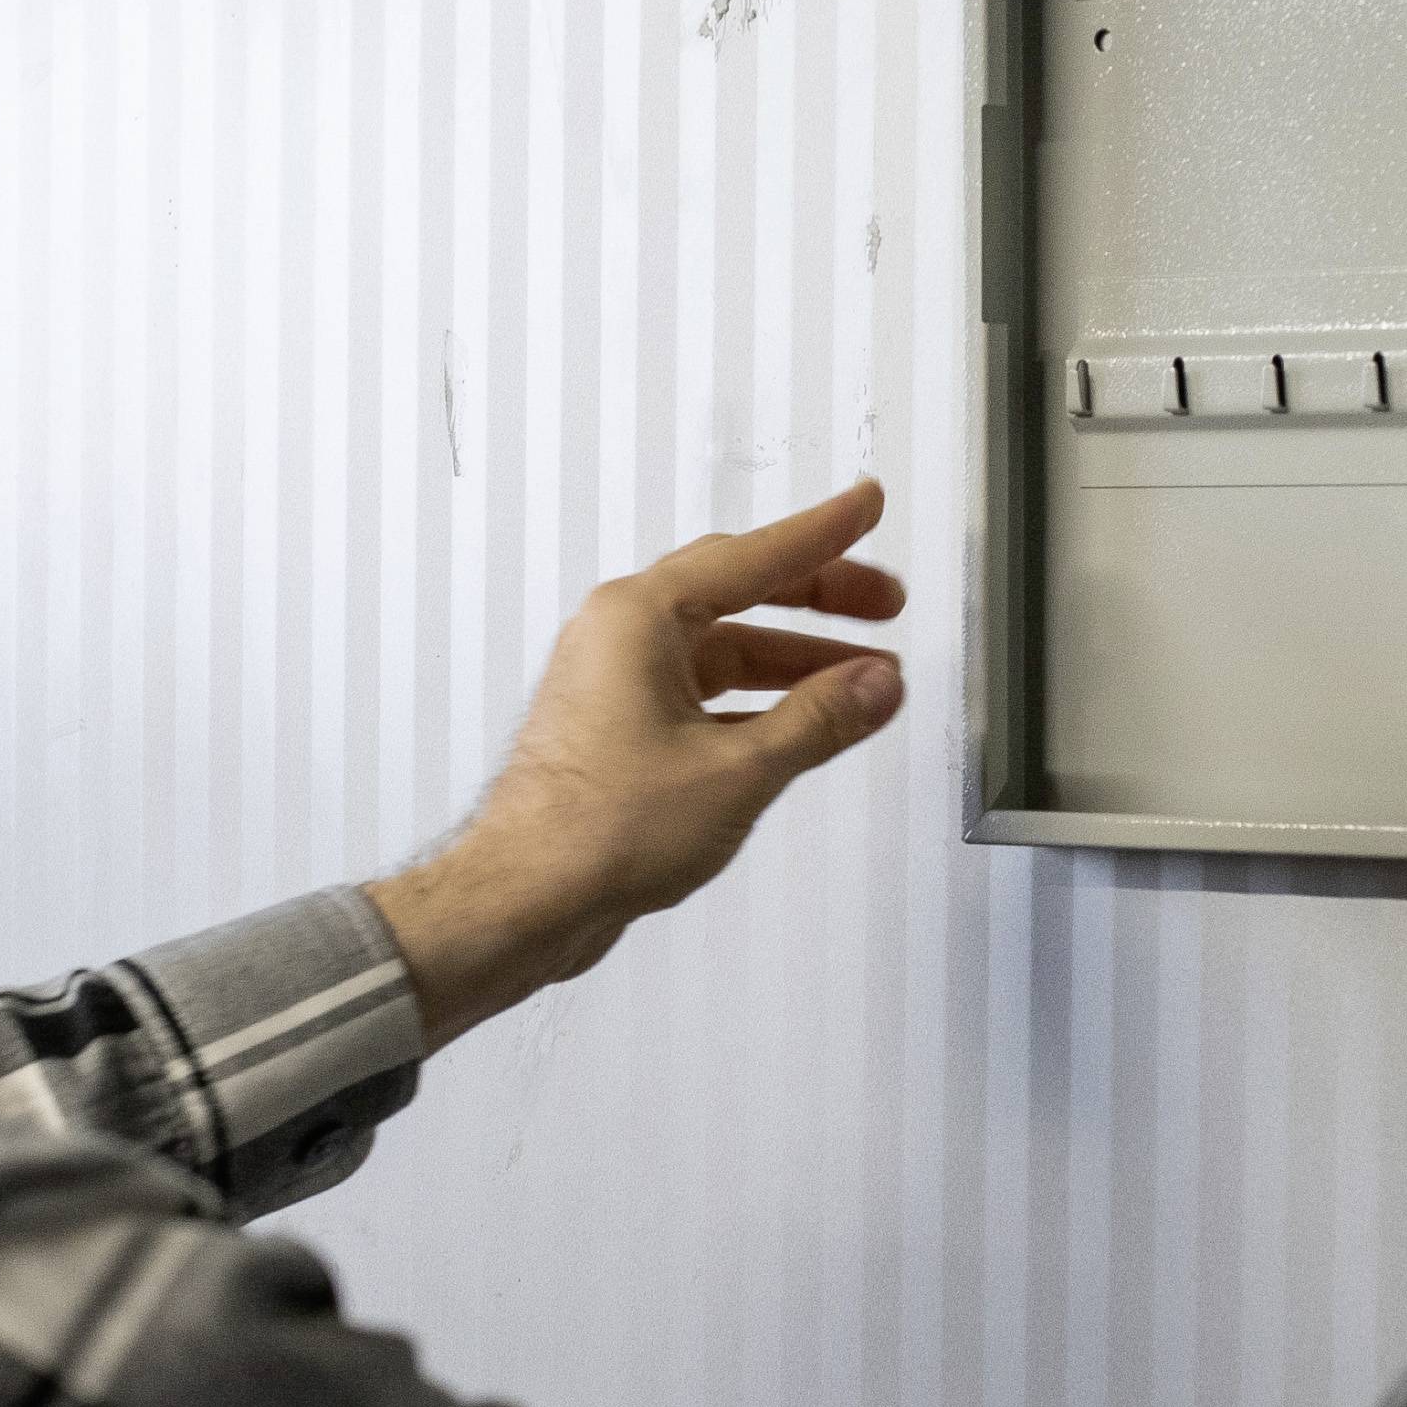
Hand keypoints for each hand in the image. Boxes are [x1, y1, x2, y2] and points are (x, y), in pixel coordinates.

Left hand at [372, 482, 909, 1043]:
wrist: (525, 900)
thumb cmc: (595, 830)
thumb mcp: (737, 771)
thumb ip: (818, 720)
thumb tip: (875, 684)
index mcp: (638, 618)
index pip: (753, 556)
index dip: (823, 533)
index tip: (864, 506)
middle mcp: (620, 638)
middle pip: (738, 594)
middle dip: (819, 599)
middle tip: (881, 602)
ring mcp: (616, 684)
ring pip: (724, 651)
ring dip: (795, 664)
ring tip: (864, 679)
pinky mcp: (619, 731)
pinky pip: (703, 695)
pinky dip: (758, 704)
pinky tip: (804, 725)